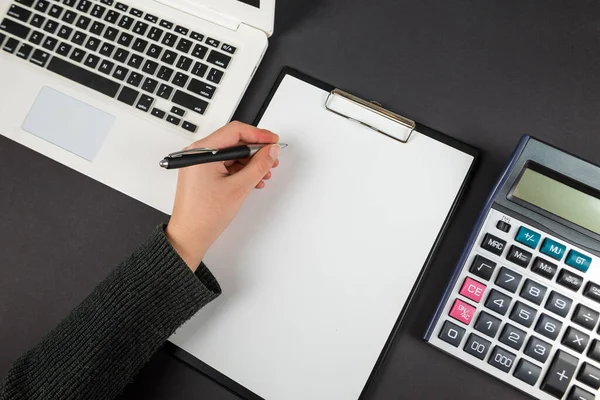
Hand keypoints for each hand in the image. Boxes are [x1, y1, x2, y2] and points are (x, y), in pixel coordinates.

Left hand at [165, 122, 280, 270]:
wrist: (189, 236)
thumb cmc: (203, 216)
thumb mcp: (238, 188)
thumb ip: (258, 166)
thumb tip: (271, 151)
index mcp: (202, 151)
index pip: (235, 131)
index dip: (258, 135)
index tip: (273, 141)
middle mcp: (198, 154)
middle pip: (234, 142)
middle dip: (256, 151)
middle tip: (272, 159)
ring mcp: (199, 164)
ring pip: (232, 155)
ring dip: (250, 163)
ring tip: (264, 174)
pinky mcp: (202, 174)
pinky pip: (226, 165)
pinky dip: (241, 171)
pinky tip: (253, 180)